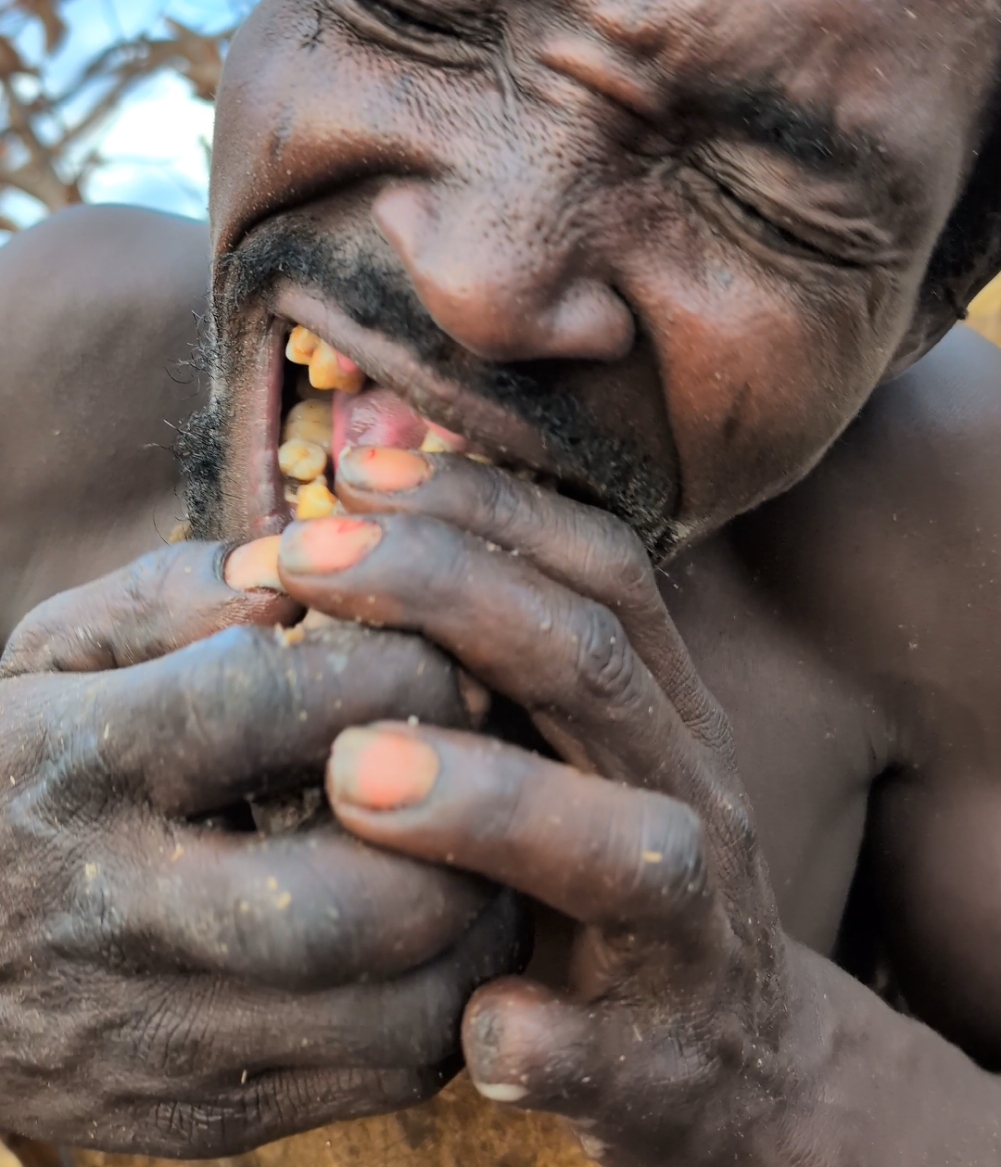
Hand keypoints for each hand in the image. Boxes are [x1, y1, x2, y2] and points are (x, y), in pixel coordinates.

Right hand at [0, 541, 523, 1154]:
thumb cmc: (11, 768)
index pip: (279, 704)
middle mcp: (119, 914)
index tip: (445, 652)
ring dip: (483, 916)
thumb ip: (178, 595)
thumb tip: (306, 592)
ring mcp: (162, 1040)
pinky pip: (388, 1074)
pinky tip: (439, 926)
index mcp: (83, 763)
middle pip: (365, 897)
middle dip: (468, 817)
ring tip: (481, 843)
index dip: (399, 665)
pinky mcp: (201, 1119)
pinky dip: (451, 993)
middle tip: (492, 757)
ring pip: (404, 1010)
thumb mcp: (54, 650)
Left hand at [273, 446, 795, 1166]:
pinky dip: (549, 1039)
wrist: (740, 1058)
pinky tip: (471, 1027)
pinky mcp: (668, 1064)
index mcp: (660, 708)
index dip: (484, 506)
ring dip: (494, 804)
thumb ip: (501, 658)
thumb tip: (367, 524)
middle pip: (592, 667)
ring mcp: (690, 930)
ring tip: (349, 777)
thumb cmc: (602, 874)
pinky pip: (616, 1056)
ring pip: (628, 848)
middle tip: (300, 563)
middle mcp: (687, 792)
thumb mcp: (578, 748)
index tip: (356, 472)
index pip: (596, 567)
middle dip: (446, 594)